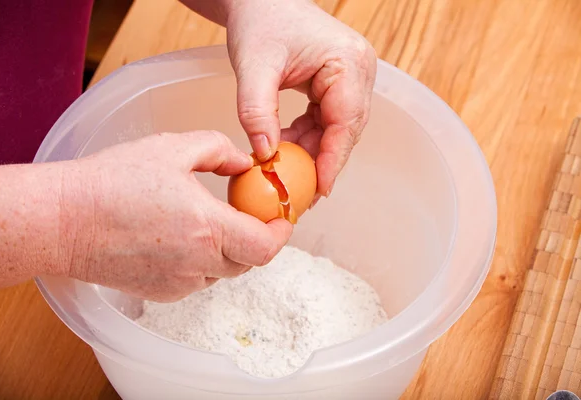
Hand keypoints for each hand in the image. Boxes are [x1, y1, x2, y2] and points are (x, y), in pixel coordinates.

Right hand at [60, 131, 291, 301]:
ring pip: (223, 271)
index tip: (281, 217)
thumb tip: (245, 163)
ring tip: (208, 221)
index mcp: (208, 228)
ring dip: (228, 250)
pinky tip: (180, 237)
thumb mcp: (173, 148)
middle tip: (248, 213)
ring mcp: (180, 283)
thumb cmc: (113, 181)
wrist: (63, 221)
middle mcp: (199, 263)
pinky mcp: (161, 293)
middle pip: (249, 261)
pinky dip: (202, 261)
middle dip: (255, 238)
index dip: (281, 233)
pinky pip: (197, 279)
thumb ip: (220, 150)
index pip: (266, 247)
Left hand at [226, 0, 376, 198]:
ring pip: (336, 129)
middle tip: (301, 193)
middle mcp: (358, 70)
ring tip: (287, 174)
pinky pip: (325, 120)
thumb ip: (256, 111)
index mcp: (348, 62)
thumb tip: (264, 155)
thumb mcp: (254, 67)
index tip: (319, 189)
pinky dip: (306, 137)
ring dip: (312, 151)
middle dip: (322, 161)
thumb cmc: (260, 21)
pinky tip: (284, 149)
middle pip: (346, 129)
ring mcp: (350, 78)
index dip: (333, 159)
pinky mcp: (336, 84)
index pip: (346, 121)